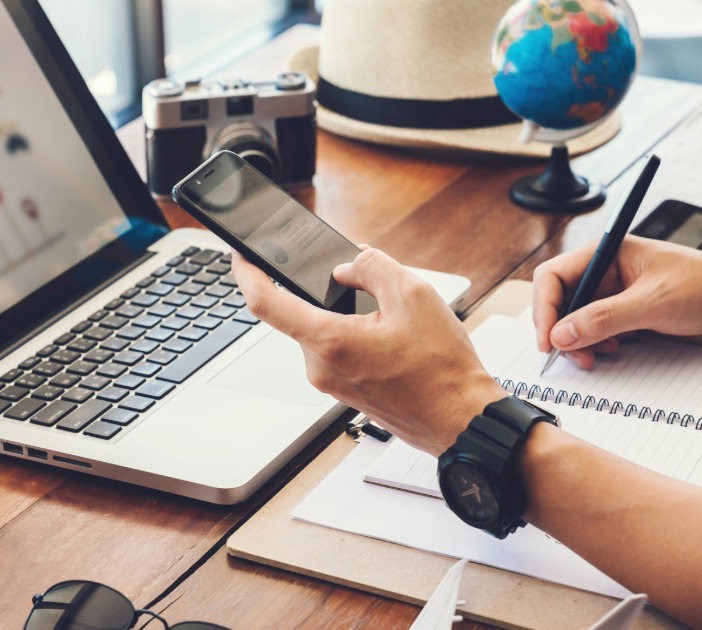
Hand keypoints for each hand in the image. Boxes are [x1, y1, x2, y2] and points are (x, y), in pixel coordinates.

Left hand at [232, 247, 503, 456]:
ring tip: (393, 321)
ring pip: (323, 330)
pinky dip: (355, 334)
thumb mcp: (414, 294)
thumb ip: (372, 267)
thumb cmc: (442, 369)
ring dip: (348, 315)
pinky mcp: (343, 391)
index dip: (247, 272)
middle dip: (329, 291)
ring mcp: (330, 383)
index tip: (241, 254)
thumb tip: (347, 265)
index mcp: (329, 341)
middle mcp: (320, 367)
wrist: (460, 420)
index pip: (266, 302)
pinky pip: (336, 350)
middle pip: (304, 311)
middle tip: (370, 286)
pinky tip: (392, 340)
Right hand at [533, 236, 701, 369]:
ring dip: (579, 341)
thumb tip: (562, 334)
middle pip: (561, 301)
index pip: (555, 276)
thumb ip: (603, 319)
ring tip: (594, 357)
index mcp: (606, 254)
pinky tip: (613, 351)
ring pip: (577, 320)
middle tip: (571, 356)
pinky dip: (597, 345)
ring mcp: (617, 295)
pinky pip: (598, 331)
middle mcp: (607, 272)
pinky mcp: (630, 315)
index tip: (548, 339)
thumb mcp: (652, 303)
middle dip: (561, 330)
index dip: (545, 308)